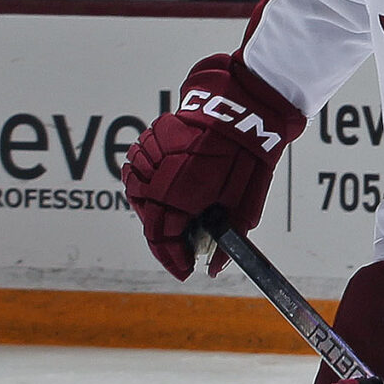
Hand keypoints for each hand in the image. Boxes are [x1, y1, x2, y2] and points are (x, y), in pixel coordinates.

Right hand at [119, 52, 305, 277]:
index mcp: (173, 199)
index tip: (185, 269)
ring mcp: (146, 159)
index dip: (173, 259)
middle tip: (190, 241)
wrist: (240, 115)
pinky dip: (153, 181)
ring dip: (158, 207)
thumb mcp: (241, 208)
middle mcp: (152, 180)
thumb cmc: (244, 160)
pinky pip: (140, 170)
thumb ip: (225, 239)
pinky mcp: (147, 142)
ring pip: (140, 195)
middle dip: (168, 234)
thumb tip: (215, 267)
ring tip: (183, 210)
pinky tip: (173, 183)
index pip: (162, 240)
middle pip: (149, 220)